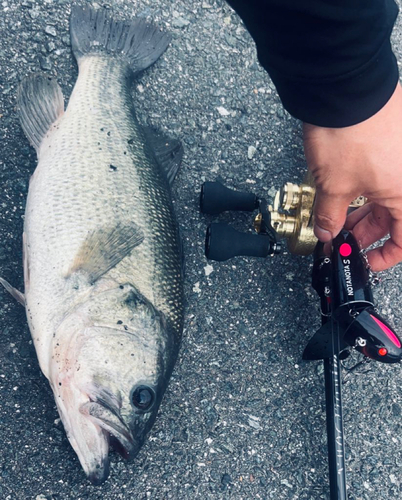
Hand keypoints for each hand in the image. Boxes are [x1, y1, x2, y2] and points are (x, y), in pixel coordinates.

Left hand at [303, 82, 401, 271]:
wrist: (344, 85)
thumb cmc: (347, 133)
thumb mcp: (333, 185)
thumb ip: (330, 215)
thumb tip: (327, 232)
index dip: (385, 257)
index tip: (365, 262)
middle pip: (394, 217)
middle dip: (366, 232)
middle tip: (343, 239)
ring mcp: (401, 159)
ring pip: (388, 195)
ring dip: (364, 211)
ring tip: (339, 218)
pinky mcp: (393, 141)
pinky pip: (385, 175)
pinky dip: (366, 188)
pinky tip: (346, 193)